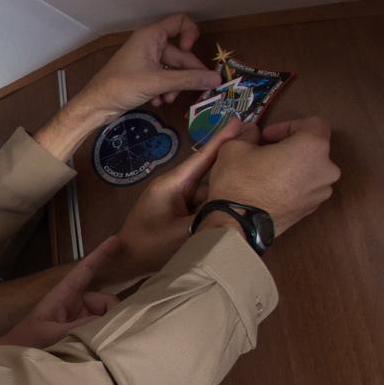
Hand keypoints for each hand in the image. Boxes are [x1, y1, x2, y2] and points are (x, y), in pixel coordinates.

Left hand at [0, 238, 122, 348]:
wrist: (18, 357)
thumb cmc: (28, 341)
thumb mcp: (52, 334)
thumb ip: (78, 327)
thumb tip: (106, 322)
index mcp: (64, 294)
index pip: (85, 270)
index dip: (100, 254)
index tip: (116, 239)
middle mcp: (76, 303)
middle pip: (106, 301)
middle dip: (112, 313)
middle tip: (107, 334)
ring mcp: (81, 317)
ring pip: (107, 317)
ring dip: (108, 329)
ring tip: (95, 345)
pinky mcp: (83, 331)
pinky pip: (102, 329)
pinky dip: (105, 336)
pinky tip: (101, 348)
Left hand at [34, 14, 220, 160]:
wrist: (96, 105)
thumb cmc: (122, 86)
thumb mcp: (157, 82)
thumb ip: (188, 80)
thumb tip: (216, 79)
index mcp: (151, 36)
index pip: (180, 22)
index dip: (191, 35)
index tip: (190, 52)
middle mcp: (149, 44)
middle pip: (179, 53)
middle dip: (186, 73)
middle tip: (196, 89)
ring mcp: (146, 60)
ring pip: (172, 69)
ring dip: (174, 85)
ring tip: (168, 99)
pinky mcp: (143, 75)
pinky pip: (162, 78)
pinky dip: (163, 90)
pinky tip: (157, 102)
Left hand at [101, 120, 247, 287]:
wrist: (125, 263)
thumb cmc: (148, 247)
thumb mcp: (182, 234)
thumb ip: (209, 219)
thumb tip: (237, 210)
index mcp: (172, 184)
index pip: (202, 157)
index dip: (222, 140)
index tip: (241, 121)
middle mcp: (176, 187)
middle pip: (210, 175)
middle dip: (231, 170)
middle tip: (258, 160)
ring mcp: (178, 199)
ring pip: (209, 193)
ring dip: (224, 196)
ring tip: (253, 195)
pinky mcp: (180, 212)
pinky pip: (203, 205)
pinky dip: (215, 210)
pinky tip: (234, 215)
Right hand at [205, 117, 340, 235]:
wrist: (237, 225)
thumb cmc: (239, 180)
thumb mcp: (235, 146)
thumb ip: (249, 134)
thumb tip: (252, 132)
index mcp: (313, 147)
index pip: (313, 124)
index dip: (288, 125)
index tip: (267, 137)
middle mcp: (326, 169)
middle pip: (312, 149)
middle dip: (290, 148)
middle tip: (264, 153)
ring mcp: (321, 193)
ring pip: (309, 171)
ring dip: (292, 168)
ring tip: (266, 175)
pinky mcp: (311, 210)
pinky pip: (304, 189)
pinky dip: (291, 186)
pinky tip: (269, 192)